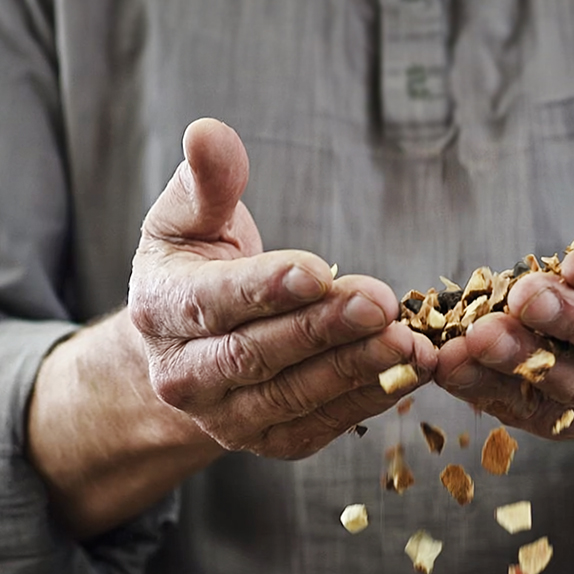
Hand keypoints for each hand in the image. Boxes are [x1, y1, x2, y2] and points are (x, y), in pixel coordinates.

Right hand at [129, 118, 435, 458]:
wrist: (190, 349)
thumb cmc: (196, 269)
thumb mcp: (188, 219)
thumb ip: (207, 182)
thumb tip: (208, 133)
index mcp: (161, 312)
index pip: (213, 303)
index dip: (265, 289)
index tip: (316, 271)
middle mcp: (186, 376)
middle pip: (259, 355)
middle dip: (324, 329)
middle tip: (381, 303)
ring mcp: (228, 418)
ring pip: (296, 395)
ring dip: (357, 368)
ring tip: (410, 341)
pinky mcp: (273, 440)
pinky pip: (326, 422)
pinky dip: (373, 396)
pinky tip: (413, 368)